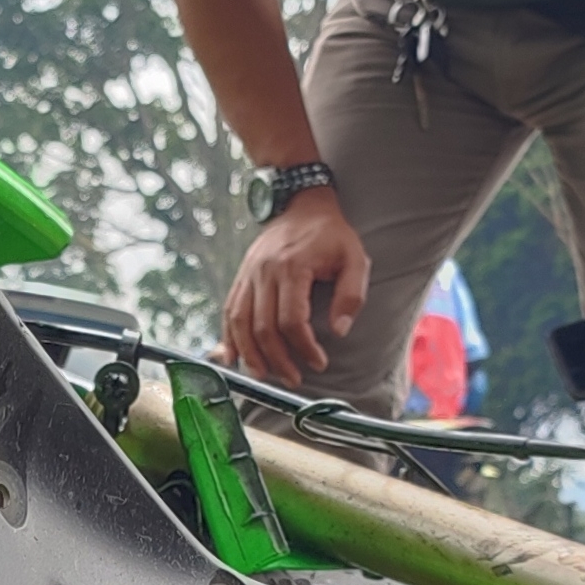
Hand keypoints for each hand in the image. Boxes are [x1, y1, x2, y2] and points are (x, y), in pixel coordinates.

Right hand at [221, 189, 368, 387]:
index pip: (292, 320)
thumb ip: (351, 296)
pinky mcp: (241, 277)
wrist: (302, 205)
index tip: (319, 362)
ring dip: (251, 355)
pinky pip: (229, 312)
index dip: (305, 347)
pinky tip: (235, 358)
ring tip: (266, 376)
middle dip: (278, 360)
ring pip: (240, 323)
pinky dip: (230, 338)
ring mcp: (248, 274)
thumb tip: (339, 331)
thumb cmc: (331, 235)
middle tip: (294, 379)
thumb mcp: (355, 259)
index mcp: (292, 267)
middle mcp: (264, 271)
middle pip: (263, 328)